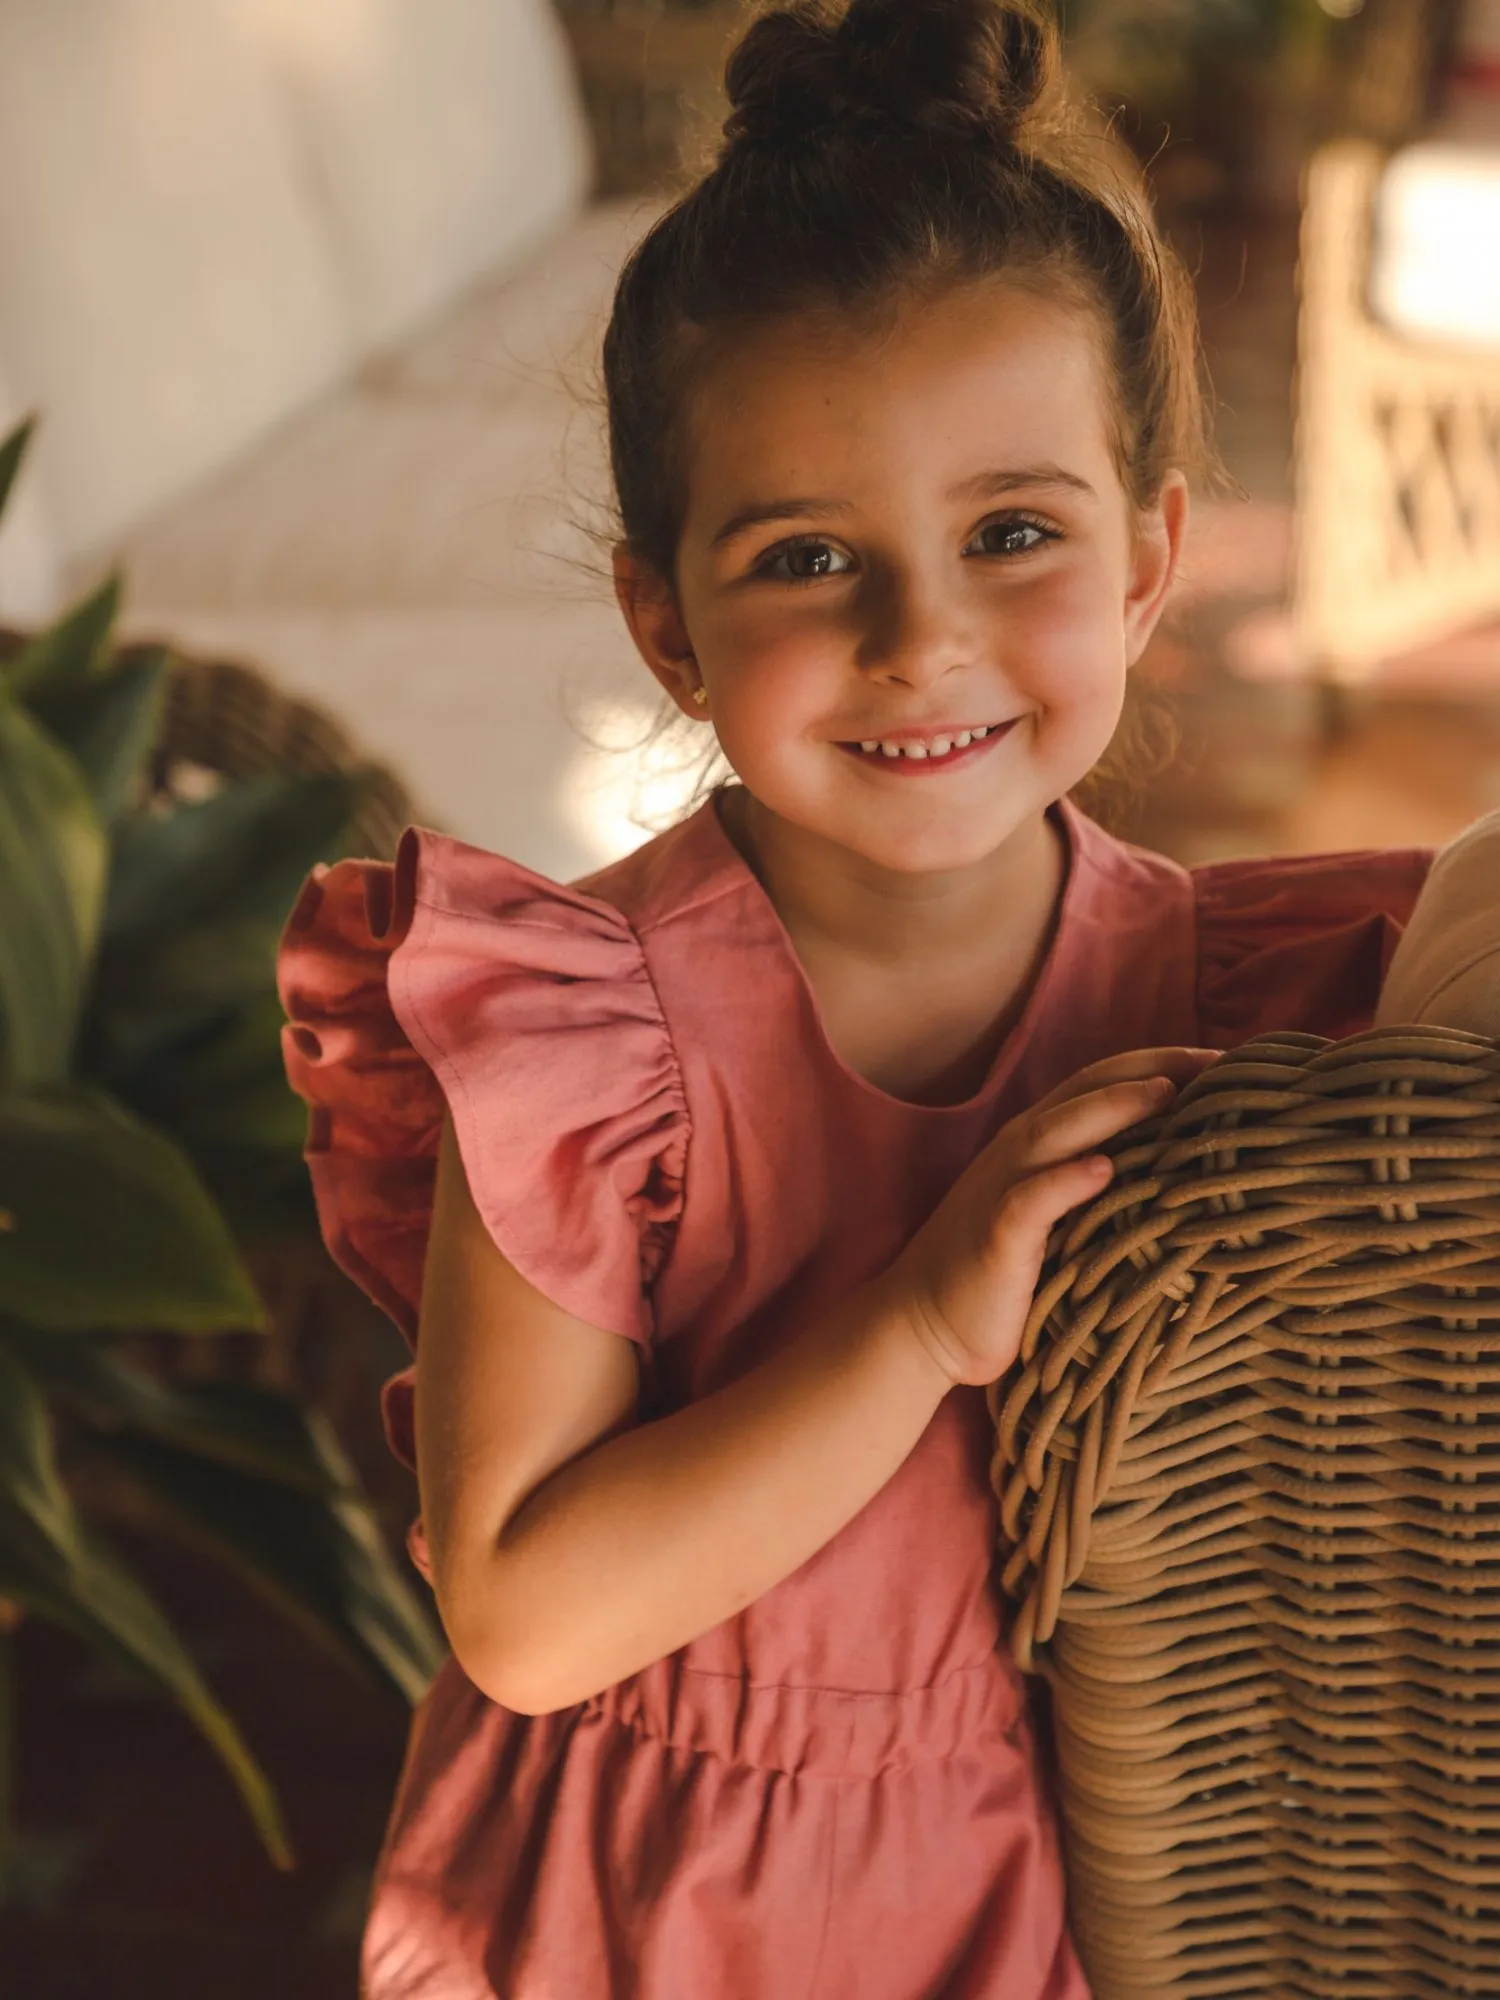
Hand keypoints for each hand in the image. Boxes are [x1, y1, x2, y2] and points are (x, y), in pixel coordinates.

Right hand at [883, 1046, 1219, 1388]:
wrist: (925, 1326)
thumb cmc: (1009, 1279)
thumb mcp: (1066, 1223)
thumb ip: (1111, 1192)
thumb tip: (1196, 1183)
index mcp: (1041, 1142)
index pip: (1105, 1082)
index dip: (1165, 1064)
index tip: (1231, 1064)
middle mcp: (1022, 1151)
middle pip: (1088, 1089)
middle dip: (1154, 1070)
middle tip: (1223, 1065)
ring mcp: (1004, 1187)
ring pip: (1058, 1131)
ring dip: (1112, 1108)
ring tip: (1167, 1094)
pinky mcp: (996, 1236)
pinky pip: (1030, 1200)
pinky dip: (1064, 1180)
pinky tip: (1102, 1169)